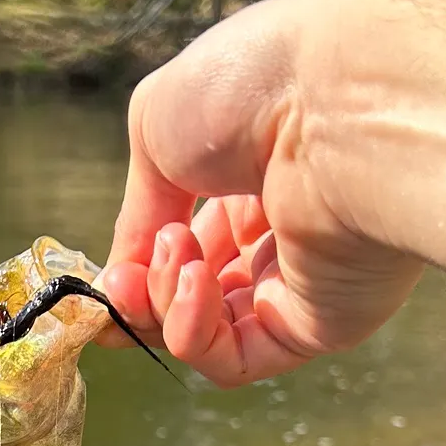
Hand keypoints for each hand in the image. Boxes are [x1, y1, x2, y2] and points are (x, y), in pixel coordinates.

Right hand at [97, 0, 423, 386]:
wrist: (339, 101)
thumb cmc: (254, 87)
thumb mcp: (157, 127)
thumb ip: (135, 212)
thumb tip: (121, 277)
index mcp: (247, 174)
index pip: (182, 242)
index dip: (134, 261)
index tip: (106, 271)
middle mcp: (278, 230)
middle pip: (187, 294)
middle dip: (140, 291)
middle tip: (126, 276)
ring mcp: (300, 281)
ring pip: (206, 334)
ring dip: (164, 306)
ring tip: (176, 258)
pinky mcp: (322, 323)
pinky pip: (239, 358)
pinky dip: (195, 333)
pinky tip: (192, 284)